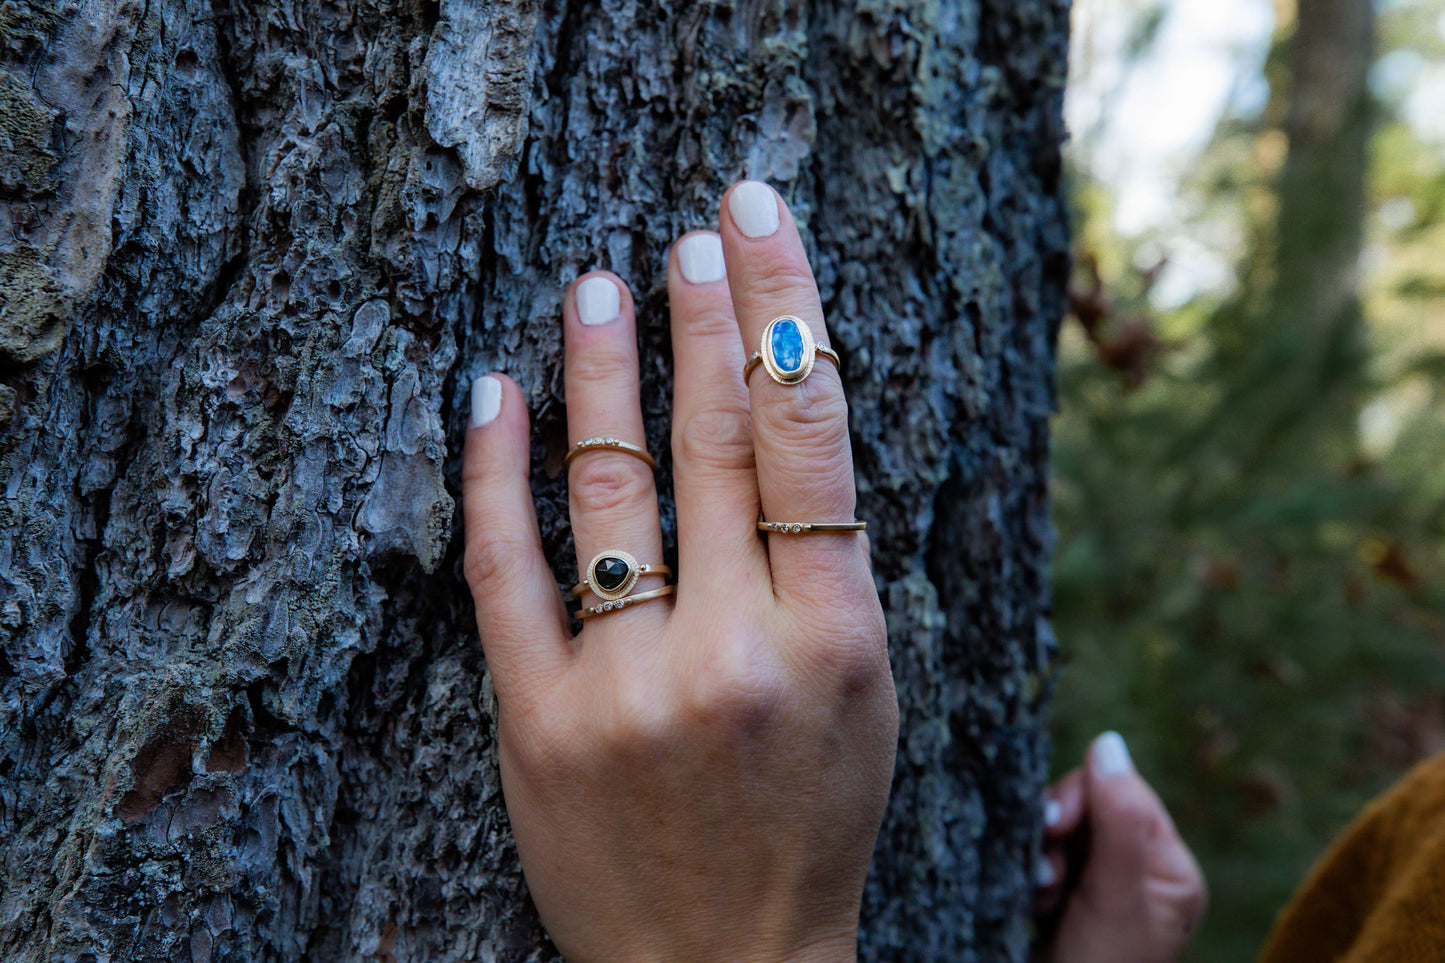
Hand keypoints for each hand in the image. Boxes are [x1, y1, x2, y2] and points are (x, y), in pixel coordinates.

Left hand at [460, 182, 898, 961]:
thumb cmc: (809, 822)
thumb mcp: (866, 694)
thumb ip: (827, 568)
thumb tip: (781, 418)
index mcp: (835, 640)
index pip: (808, 434)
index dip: (781, 310)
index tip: (756, 224)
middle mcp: (734, 654)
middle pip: (711, 441)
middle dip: (699, 318)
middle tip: (688, 235)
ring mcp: (625, 689)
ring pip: (607, 488)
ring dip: (600, 370)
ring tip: (595, 286)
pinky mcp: (536, 723)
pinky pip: (504, 571)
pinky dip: (490, 472)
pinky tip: (491, 394)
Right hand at [1035, 732, 1206, 962]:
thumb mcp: (1114, 897)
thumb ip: (1117, 819)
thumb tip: (1109, 740)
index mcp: (1169, 867)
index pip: (1121, 790)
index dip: (1080, 799)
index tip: (1051, 831)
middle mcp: (1141, 872)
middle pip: (1088, 806)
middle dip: (1055, 832)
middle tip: (1045, 876)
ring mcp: (1103, 888)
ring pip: (1059, 832)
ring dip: (1039, 855)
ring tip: (1038, 896)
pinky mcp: (1069, 903)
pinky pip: (1043, 860)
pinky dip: (1029, 876)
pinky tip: (1031, 903)